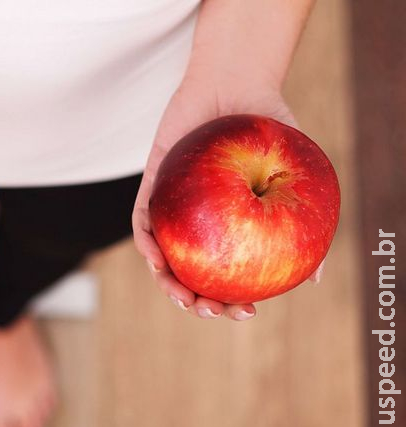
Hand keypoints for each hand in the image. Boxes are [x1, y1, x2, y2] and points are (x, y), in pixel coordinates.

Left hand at [132, 73, 321, 320]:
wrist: (236, 82)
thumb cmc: (268, 127)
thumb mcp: (294, 174)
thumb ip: (302, 221)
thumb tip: (315, 277)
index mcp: (229, 226)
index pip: (226, 274)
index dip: (232, 300)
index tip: (246, 312)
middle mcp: (199, 222)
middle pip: (190, 274)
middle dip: (197, 302)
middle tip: (211, 311)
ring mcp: (173, 207)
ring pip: (162, 257)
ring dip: (167, 282)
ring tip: (184, 297)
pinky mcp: (151, 186)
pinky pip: (143, 220)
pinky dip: (147, 242)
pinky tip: (156, 257)